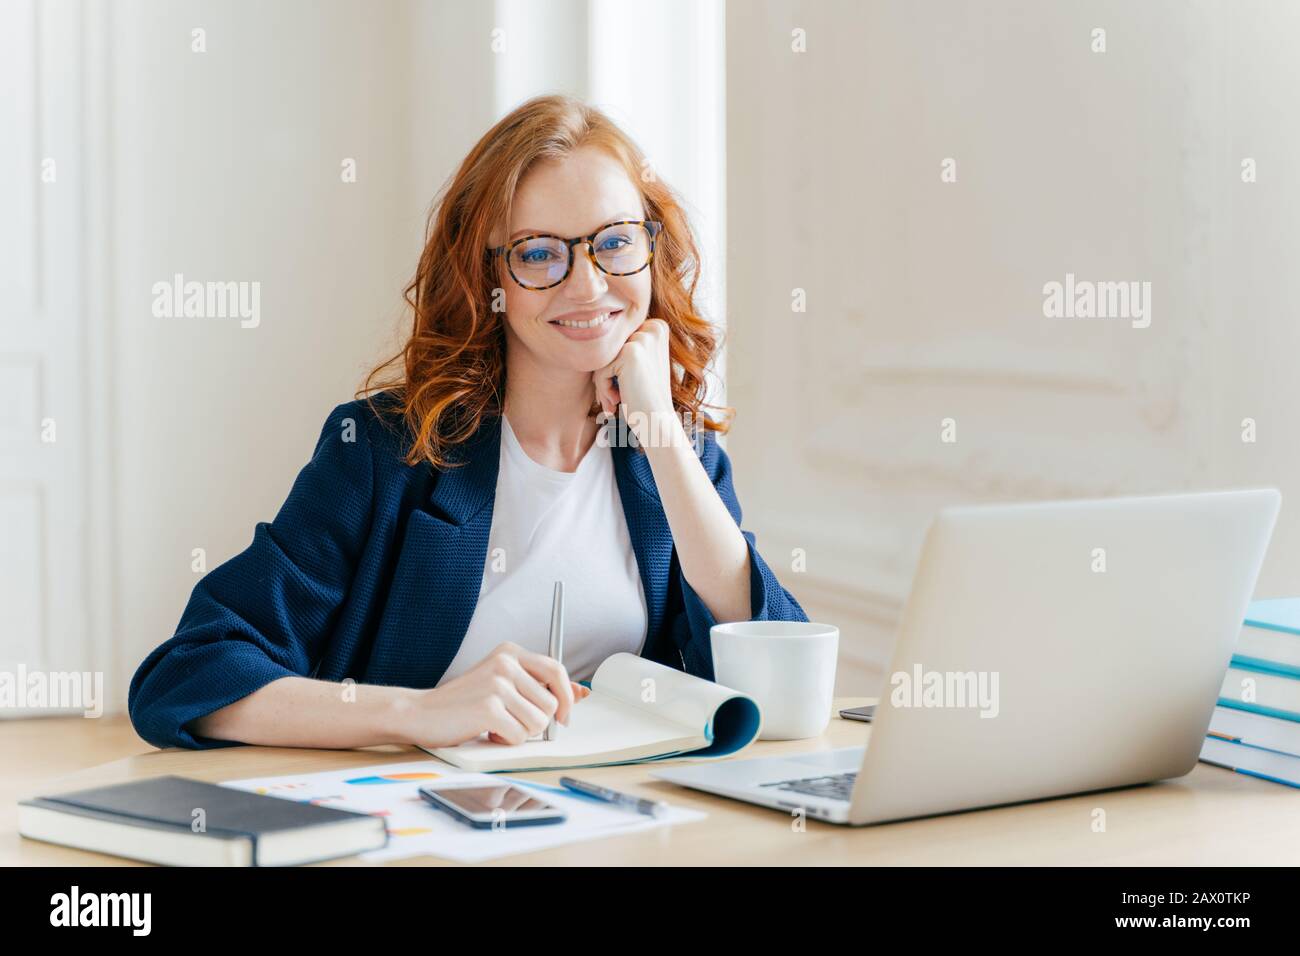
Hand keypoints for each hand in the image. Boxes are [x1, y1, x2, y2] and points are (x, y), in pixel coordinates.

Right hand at [398, 642, 590, 748]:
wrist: (421, 712)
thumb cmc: (464, 702)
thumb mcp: (503, 685)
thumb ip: (540, 687)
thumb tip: (582, 692)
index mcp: (510, 652)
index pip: (556, 670)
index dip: (566, 697)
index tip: (564, 716)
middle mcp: (505, 662)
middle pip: (552, 703)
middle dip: (539, 722)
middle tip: (515, 723)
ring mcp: (497, 684)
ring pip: (539, 722)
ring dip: (521, 732)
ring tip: (497, 724)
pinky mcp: (489, 708)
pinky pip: (519, 735)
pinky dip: (506, 741)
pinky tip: (487, 731)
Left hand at [593, 318, 676, 443]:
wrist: (658, 423)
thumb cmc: (645, 398)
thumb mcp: (639, 364)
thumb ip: (623, 346)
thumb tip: (590, 330)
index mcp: (657, 327)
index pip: (616, 341)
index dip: (614, 366)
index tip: (622, 385)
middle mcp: (652, 328)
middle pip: (609, 349)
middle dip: (606, 375)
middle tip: (615, 398)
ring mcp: (642, 339)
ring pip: (602, 358)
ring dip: (602, 384)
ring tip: (614, 401)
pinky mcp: (631, 353)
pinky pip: (600, 368)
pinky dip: (603, 388)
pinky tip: (618, 400)